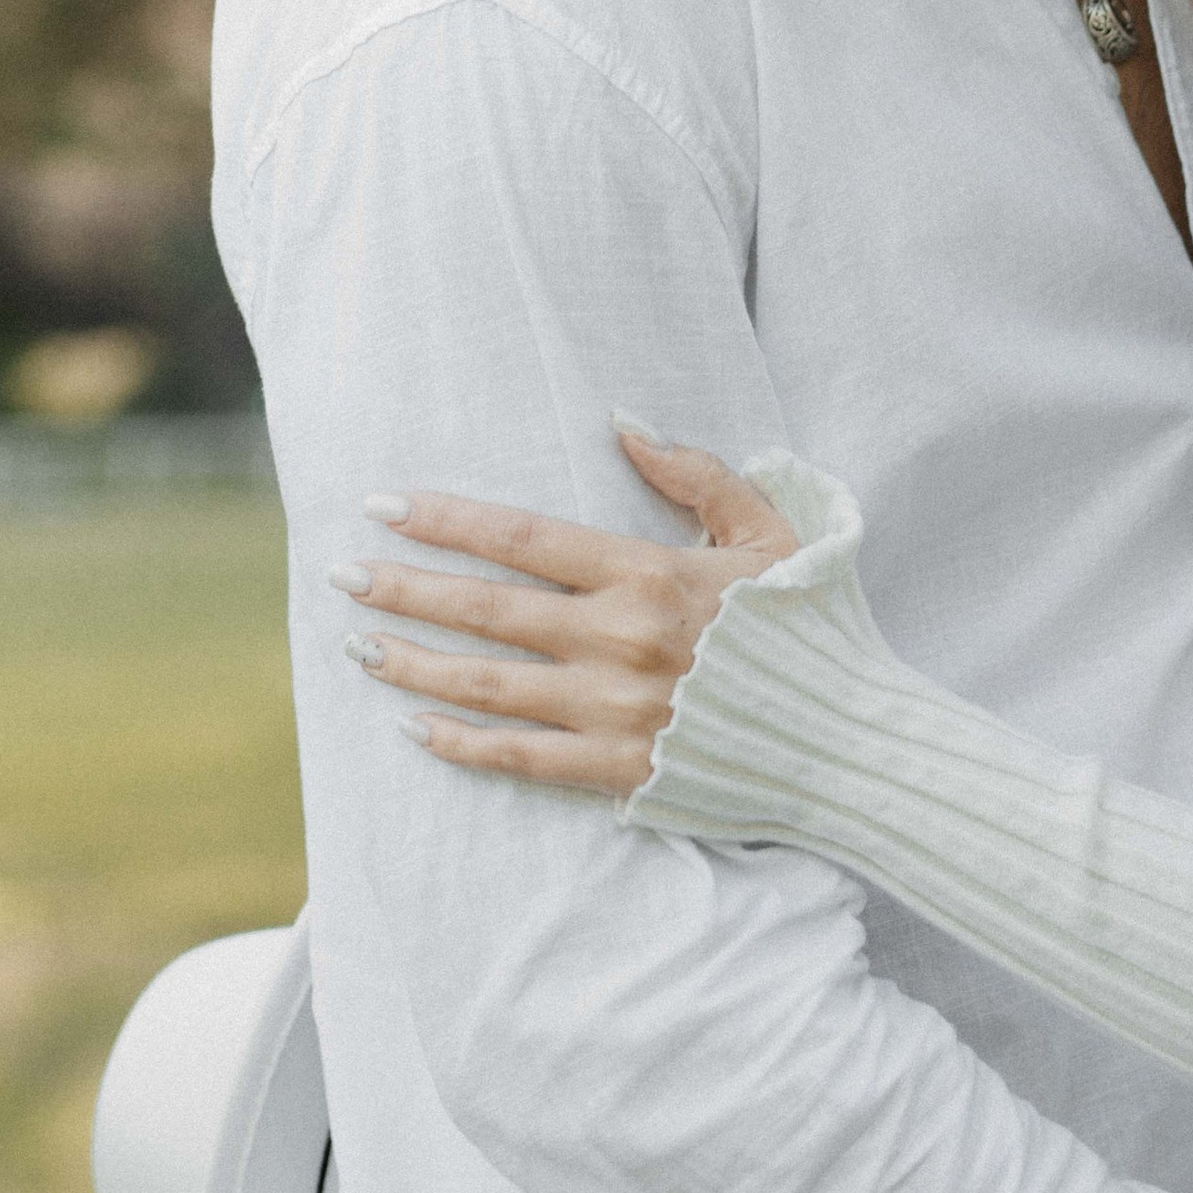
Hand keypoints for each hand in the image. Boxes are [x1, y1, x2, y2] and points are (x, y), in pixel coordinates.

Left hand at [330, 425, 795, 794]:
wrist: (849, 738)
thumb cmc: (809, 624)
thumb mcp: (770, 528)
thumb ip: (695, 472)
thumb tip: (621, 420)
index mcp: (650, 575)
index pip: (522, 539)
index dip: (446, 521)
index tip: (384, 505)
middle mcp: (619, 642)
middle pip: (486, 611)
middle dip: (406, 590)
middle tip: (343, 575)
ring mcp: (613, 713)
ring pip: (488, 686)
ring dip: (414, 664)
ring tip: (359, 646)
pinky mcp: (618, 772)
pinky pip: (520, 759)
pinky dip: (461, 744)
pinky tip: (415, 726)